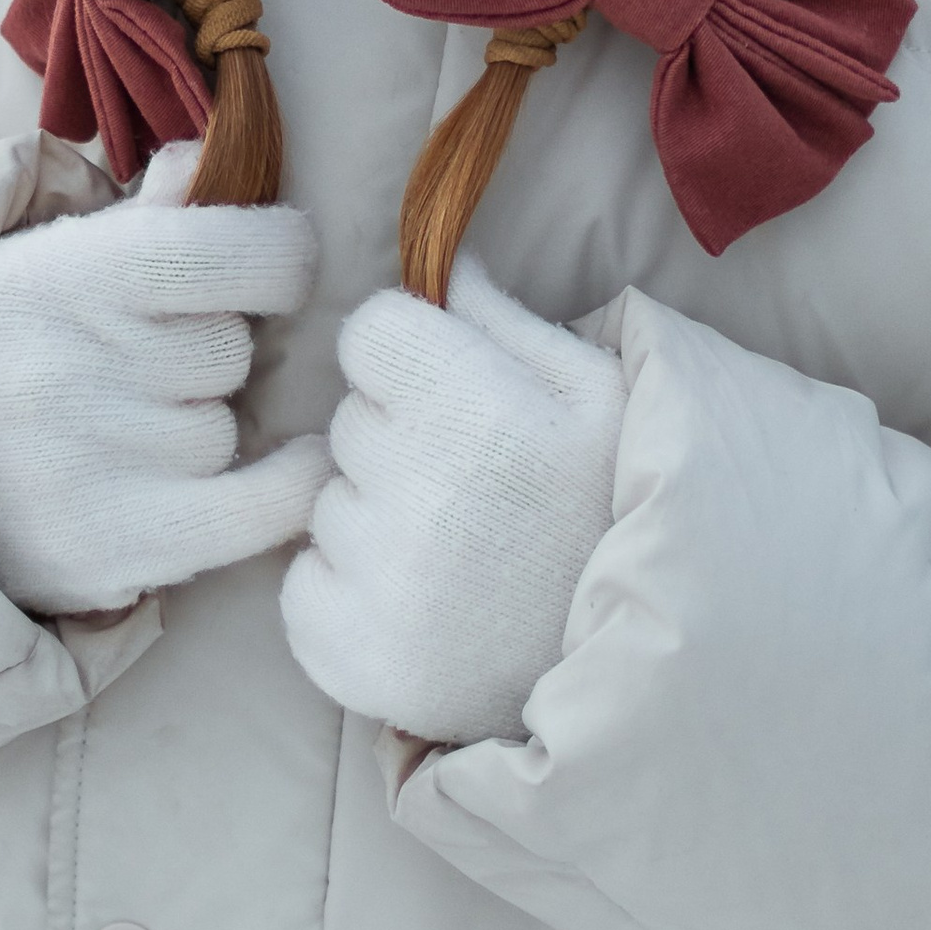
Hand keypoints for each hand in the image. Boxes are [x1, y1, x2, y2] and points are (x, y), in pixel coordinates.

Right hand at [0, 145, 328, 614]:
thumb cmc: (1, 350)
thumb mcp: (45, 258)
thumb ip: (141, 212)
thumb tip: (208, 158)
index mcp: (56, 277)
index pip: (229, 253)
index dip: (279, 253)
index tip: (274, 263)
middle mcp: (67, 368)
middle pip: (230, 349)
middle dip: (210, 350)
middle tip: (144, 366)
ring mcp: (86, 466)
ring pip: (226, 430)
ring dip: (201, 428)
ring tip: (125, 432)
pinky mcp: (106, 551)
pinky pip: (256, 512)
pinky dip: (287, 490)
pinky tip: (287, 468)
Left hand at [280, 256, 626, 744]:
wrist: (628, 666)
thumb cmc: (609, 511)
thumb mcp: (598, 395)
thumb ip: (506, 319)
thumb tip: (438, 263)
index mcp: (476, 412)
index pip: (368, 333)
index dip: (408, 358)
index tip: (451, 395)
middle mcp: (415, 495)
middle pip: (347, 420)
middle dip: (394, 437)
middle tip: (469, 487)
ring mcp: (374, 584)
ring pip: (325, 504)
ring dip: (372, 516)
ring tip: (455, 555)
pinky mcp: (345, 656)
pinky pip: (302, 585)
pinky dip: (344, 591)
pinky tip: (417, 604)